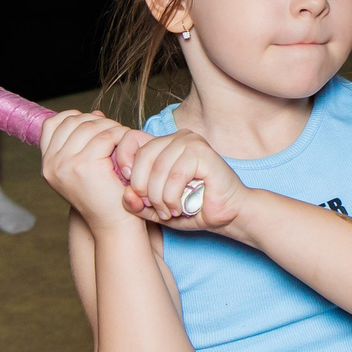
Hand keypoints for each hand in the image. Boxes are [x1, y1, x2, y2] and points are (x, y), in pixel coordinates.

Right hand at [41, 109, 142, 225]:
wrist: (114, 224)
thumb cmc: (105, 195)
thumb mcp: (87, 166)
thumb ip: (85, 141)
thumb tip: (96, 113)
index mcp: (47, 164)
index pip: (52, 123)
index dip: (75, 117)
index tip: (95, 125)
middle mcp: (51, 164)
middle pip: (73, 121)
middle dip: (97, 121)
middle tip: (116, 132)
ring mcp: (64, 165)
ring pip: (90, 126)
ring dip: (111, 127)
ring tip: (123, 139)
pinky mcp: (83, 166)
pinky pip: (105, 136)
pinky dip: (120, 136)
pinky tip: (127, 147)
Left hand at [113, 127, 244, 233]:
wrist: (228, 214)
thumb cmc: (194, 208)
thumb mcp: (157, 208)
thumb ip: (138, 202)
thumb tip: (125, 195)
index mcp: (164, 144)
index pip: (131, 140)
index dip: (123, 162)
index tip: (130, 189)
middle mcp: (177, 137)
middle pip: (143, 156)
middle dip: (142, 188)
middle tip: (152, 208)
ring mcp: (191, 142)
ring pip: (159, 168)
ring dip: (159, 197)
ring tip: (167, 212)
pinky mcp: (203, 153)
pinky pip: (176, 175)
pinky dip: (172, 196)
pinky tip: (179, 207)